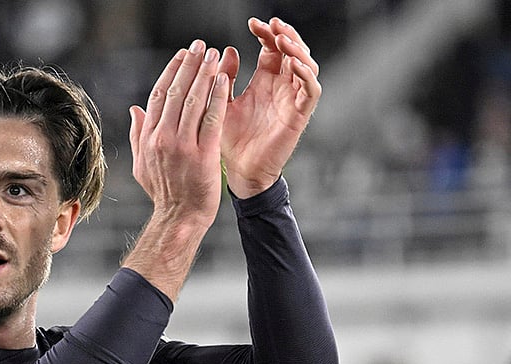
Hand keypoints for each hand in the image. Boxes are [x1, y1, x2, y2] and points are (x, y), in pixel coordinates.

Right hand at [123, 40, 231, 299]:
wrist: (180, 218)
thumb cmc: (164, 193)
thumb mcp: (143, 165)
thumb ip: (139, 135)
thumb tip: (135, 109)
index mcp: (149, 139)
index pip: (158, 96)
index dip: (170, 72)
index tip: (182, 55)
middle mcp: (163, 139)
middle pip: (175, 92)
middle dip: (189, 65)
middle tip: (200, 45)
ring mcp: (182, 146)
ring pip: (193, 101)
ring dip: (204, 74)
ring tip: (214, 55)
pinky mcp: (203, 154)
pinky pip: (211, 118)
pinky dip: (217, 96)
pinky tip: (223, 78)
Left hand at [218, 17, 321, 197]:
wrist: (240, 172)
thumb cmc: (231, 141)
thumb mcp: (222, 104)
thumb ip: (224, 78)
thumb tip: (224, 50)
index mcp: (264, 81)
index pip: (272, 48)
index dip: (266, 33)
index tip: (252, 23)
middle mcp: (281, 87)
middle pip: (293, 51)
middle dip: (284, 34)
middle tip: (272, 25)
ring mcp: (293, 99)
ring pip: (306, 64)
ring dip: (297, 49)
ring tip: (282, 40)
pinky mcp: (299, 114)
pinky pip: (311, 89)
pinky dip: (306, 74)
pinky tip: (293, 64)